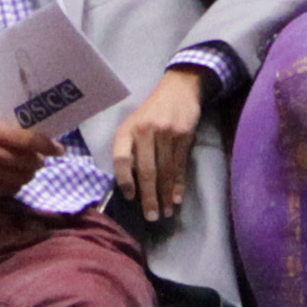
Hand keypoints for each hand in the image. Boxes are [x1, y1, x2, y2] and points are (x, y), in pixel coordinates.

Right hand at [0, 120, 53, 204]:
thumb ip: (19, 134)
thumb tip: (52, 145)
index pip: (27, 140)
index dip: (47, 146)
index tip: (60, 150)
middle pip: (27, 161)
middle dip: (38, 162)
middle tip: (38, 160)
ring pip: (22, 177)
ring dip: (29, 174)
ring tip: (25, 169)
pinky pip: (12, 189)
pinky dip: (17, 184)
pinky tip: (10, 177)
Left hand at [105, 66, 211, 221]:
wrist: (178, 89)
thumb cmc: (151, 112)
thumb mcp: (134, 125)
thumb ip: (130, 150)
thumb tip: (130, 185)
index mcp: (127, 130)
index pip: (122, 159)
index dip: (125, 180)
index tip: (130, 197)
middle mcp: (145, 131)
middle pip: (146, 170)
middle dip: (149, 197)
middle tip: (151, 217)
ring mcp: (166, 133)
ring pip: (165, 171)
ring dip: (165, 195)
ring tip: (165, 213)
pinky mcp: (184, 136)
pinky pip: (180, 166)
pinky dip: (179, 185)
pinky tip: (177, 199)